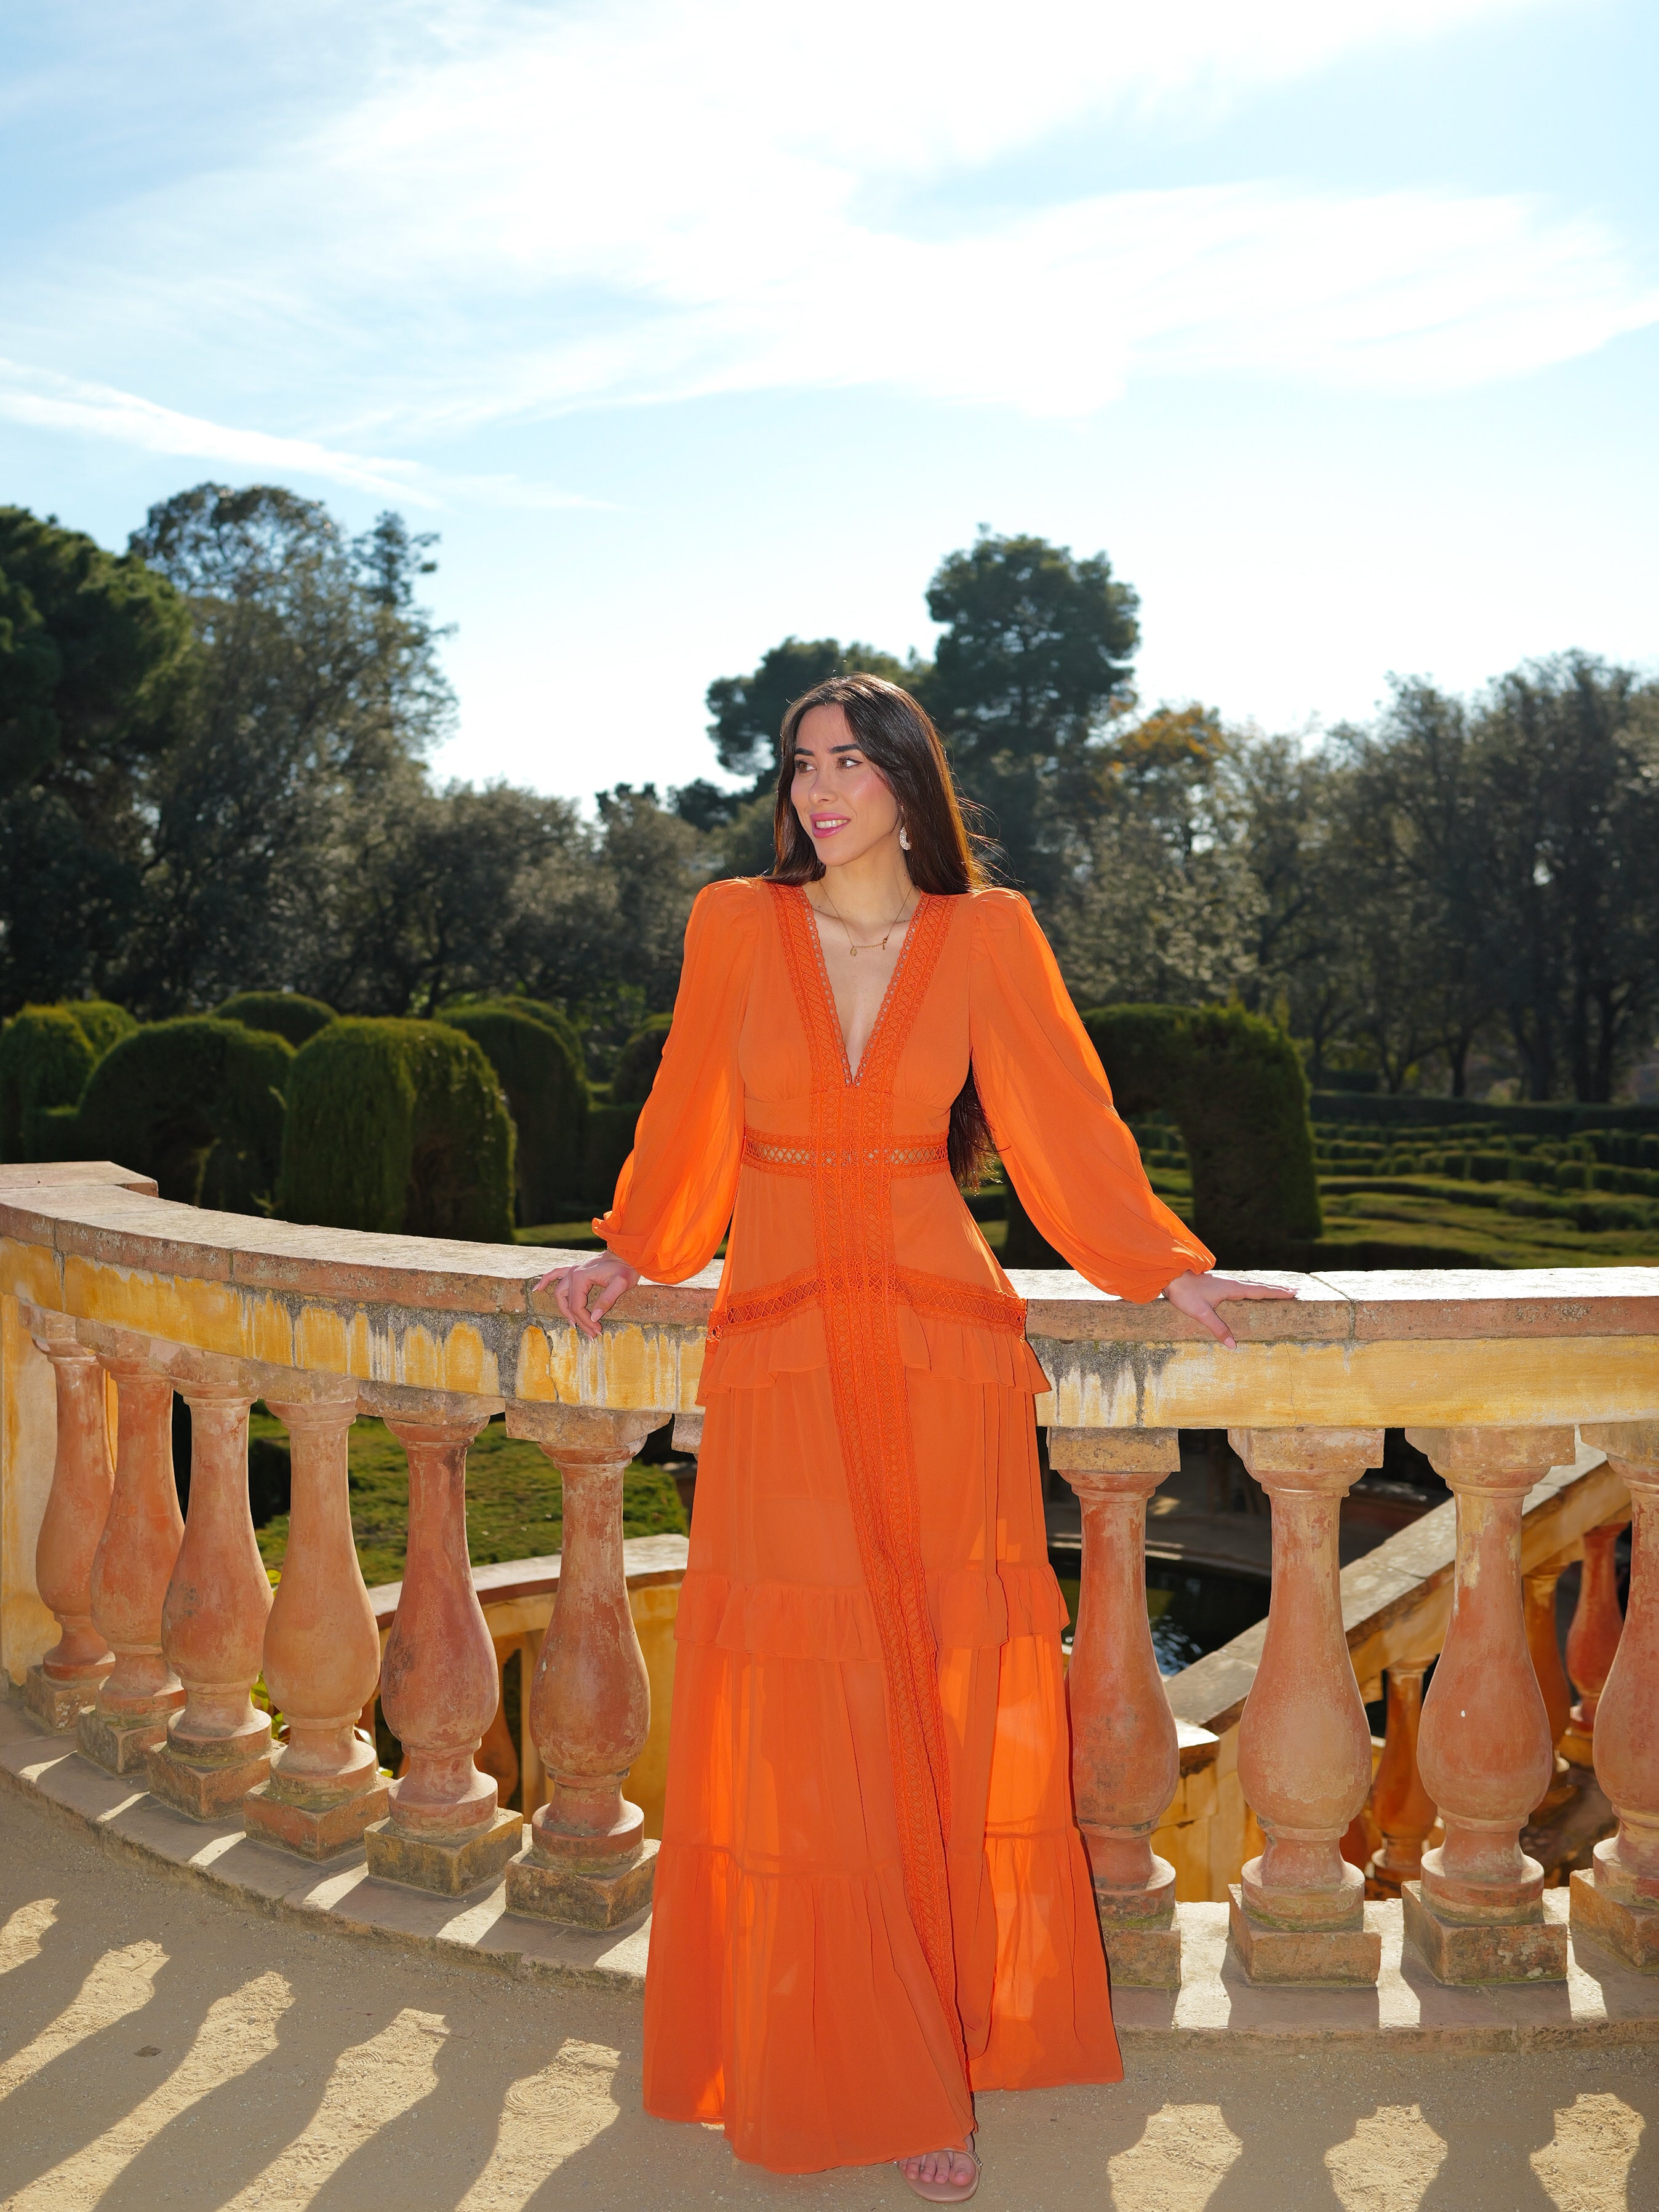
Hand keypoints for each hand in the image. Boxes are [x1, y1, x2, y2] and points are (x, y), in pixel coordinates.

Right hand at [534, 1252, 640, 1340]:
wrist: (627, 1254)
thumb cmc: (625, 1268)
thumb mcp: (621, 1284)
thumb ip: (607, 1300)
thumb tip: (595, 1317)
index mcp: (581, 1277)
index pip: (577, 1306)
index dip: (586, 1321)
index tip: (597, 1330)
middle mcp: (572, 1273)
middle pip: (568, 1303)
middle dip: (578, 1320)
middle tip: (590, 1332)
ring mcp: (572, 1270)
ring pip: (560, 1294)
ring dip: (565, 1309)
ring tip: (573, 1323)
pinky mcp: (575, 1269)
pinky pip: (555, 1274)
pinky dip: (546, 1280)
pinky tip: (538, 1288)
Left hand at [1161, 1269, 1295, 1349]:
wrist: (1171, 1277)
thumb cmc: (1186, 1294)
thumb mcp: (1201, 1314)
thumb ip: (1218, 1328)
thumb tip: (1233, 1345)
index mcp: (1232, 1288)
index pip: (1260, 1291)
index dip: (1277, 1292)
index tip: (1293, 1292)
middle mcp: (1231, 1283)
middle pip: (1259, 1286)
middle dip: (1276, 1289)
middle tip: (1293, 1290)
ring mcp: (1225, 1283)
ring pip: (1250, 1285)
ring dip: (1265, 1288)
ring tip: (1277, 1291)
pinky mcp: (1218, 1285)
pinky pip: (1241, 1286)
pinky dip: (1252, 1288)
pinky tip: (1249, 1292)